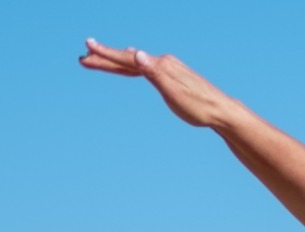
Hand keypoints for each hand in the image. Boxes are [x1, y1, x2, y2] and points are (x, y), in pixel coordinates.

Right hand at [79, 38, 236, 127]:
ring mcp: (168, 68)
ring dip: (117, 61)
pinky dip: (133, 64)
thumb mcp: (174, 92)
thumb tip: (137, 54)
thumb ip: (155, 73)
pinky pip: (146, 67)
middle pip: (128, 59)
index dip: (106, 54)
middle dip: (105, 58)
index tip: (88, 47)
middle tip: (83, 57)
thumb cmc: (199, 106)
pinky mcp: (172, 76)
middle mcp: (163, 63)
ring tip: (99, 57)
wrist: (221, 111)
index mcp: (161, 66)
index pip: (128, 59)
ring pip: (136, 63)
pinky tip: (133, 61)